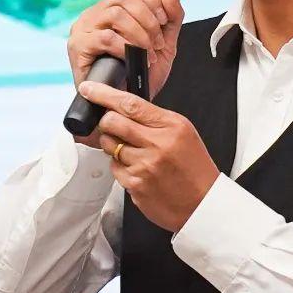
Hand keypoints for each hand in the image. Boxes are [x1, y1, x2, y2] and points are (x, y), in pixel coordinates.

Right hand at [67, 0, 184, 147]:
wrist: (124, 109)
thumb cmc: (141, 75)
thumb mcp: (163, 43)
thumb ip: (171, 17)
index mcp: (111, 8)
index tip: (164, 19)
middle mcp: (94, 13)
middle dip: (149, 18)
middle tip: (158, 42)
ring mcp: (83, 28)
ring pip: (116, 14)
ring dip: (140, 34)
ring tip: (150, 53)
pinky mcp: (77, 47)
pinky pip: (105, 37)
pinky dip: (127, 48)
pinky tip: (136, 60)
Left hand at [80, 82, 220, 232]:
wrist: (202, 203)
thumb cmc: (194, 167)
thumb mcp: (184, 132)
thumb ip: (155, 119)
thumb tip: (123, 109)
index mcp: (171, 127)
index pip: (130, 104)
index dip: (104, 94)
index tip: (89, 89)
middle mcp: (157, 145)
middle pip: (112, 122)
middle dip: (107, 121)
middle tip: (113, 125)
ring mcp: (144, 166)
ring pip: (110, 146)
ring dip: (115, 146)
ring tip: (135, 152)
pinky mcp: (134, 185)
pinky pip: (114, 168)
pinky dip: (121, 166)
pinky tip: (139, 170)